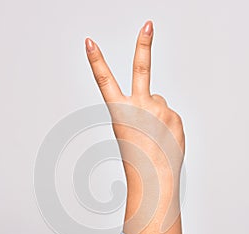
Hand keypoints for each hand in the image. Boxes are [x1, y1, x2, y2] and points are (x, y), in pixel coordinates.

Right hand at [85, 21, 183, 233]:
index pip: (104, 82)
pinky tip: (164, 138)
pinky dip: (167, 124)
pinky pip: (169, 114)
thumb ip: (140, 111)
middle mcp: (139, 107)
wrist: (154, 178)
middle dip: (144, 45)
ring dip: (157, 116)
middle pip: (141, 69)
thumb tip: (157, 99)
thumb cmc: (137, 159)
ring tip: (154, 136)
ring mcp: (159, 110)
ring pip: (158, 103)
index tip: (91, 43)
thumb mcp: (130, 133)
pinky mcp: (174, 115)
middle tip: (148, 24)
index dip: (96, 61)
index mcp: (120, 113)